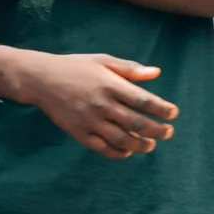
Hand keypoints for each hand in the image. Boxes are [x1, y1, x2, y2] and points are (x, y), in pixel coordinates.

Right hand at [18, 52, 177, 157]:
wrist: (40, 79)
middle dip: (157, 131)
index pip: (143, 101)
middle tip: (168, 132)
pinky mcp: (79, 133)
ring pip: (122, 140)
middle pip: (137, 123)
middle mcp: (102, 105)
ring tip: (151, 145)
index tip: (173, 113)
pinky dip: (118, 152)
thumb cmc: (74, 67)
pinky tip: (127, 151)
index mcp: (110, 85)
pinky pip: (103, 148)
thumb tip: (156, 73)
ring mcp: (90, 121)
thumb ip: (130, 68)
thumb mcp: (102, 60)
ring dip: (140, 145)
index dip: (161, 109)